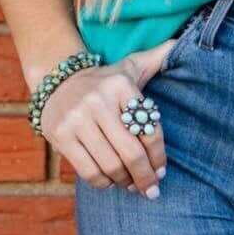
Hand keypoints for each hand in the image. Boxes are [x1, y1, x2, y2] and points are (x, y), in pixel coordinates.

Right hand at [38, 31, 181, 195]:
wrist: (56, 81)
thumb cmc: (103, 81)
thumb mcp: (129, 67)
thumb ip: (156, 57)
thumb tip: (177, 44)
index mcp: (121, 85)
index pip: (150, 129)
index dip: (159, 157)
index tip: (162, 172)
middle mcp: (98, 100)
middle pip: (131, 152)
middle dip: (145, 177)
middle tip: (151, 190)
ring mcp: (77, 119)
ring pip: (111, 165)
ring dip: (125, 182)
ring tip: (131, 186)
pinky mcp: (61, 135)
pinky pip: (88, 171)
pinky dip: (103, 183)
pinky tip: (110, 182)